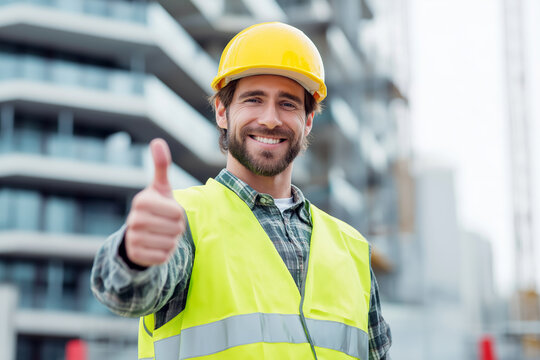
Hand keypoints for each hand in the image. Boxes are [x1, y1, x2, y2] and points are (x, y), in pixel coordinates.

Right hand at [125, 138, 185, 266]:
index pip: (178, 212)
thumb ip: (161, 166)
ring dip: (171, 240)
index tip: (168, 211)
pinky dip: (165, 253)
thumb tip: (157, 141)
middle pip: (176, 228)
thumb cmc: (155, 208)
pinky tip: (156, 246)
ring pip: (170, 243)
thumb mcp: (160, 188)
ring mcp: (133, 239)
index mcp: (142, 201)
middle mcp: (134, 220)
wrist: (139, 235)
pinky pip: (164, 257)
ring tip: (161, 234)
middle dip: (176, 228)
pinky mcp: (136, 255)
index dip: (179, 214)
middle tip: (166, 225)